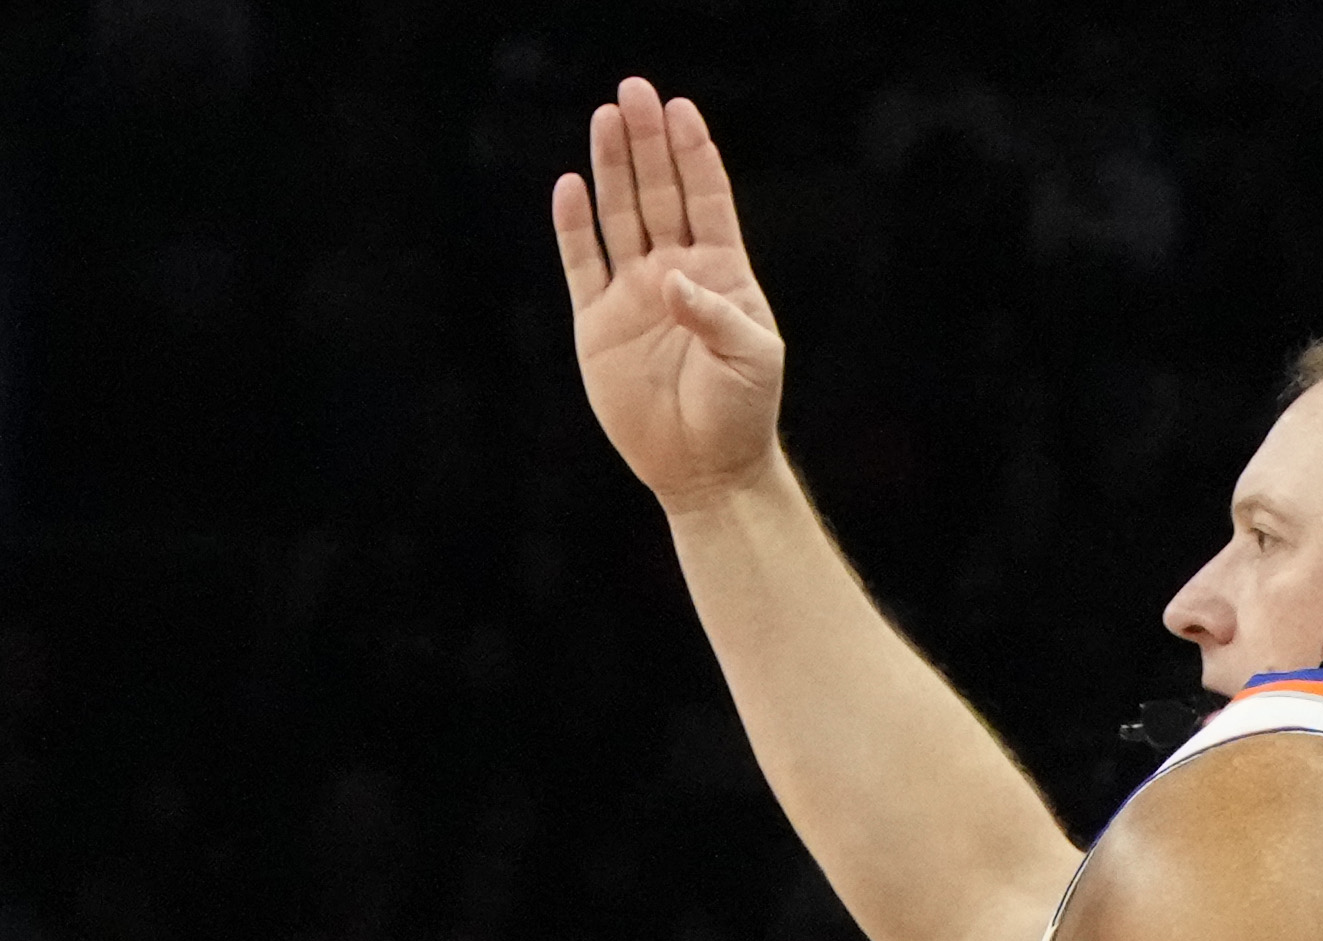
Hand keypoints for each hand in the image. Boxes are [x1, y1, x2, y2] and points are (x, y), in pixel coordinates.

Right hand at [550, 79, 789, 512]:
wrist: (705, 467)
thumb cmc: (743, 413)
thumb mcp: (752, 361)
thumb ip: (718, 315)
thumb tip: (671, 279)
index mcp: (722, 275)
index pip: (706, 200)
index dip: (694, 156)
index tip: (683, 110)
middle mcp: (675, 273)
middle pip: (658, 194)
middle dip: (648, 143)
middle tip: (635, 91)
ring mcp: (633, 293)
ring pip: (619, 215)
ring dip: (612, 168)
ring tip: (606, 117)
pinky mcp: (597, 320)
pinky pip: (580, 262)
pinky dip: (573, 225)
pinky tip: (570, 186)